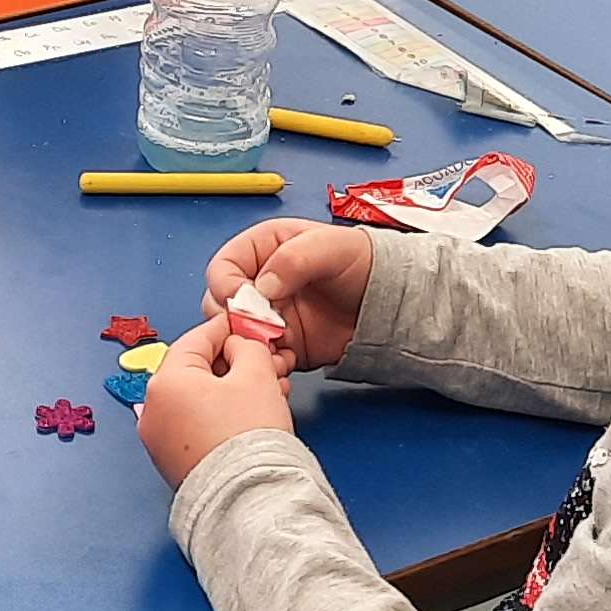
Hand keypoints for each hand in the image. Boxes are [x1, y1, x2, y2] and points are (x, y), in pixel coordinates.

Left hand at [137, 316, 295, 488]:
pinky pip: (196, 424)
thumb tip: (238, 346)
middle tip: (266, 361)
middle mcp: (153, 410)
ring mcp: (159, 440)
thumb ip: (247, 346)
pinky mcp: (173, 461)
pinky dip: (221, 414)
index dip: (227, 328)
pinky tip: (251, 414)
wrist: (248, 499)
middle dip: (235, 363)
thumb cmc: (249, 437)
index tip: (246, 325)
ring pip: (199, 399)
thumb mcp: (257, 374)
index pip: (196, 339)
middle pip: (197, 370)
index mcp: (165, 382)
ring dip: (233, 389)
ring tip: (269, 390)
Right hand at [202, 218, 371, 369]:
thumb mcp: (332, 247)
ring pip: (234, 334)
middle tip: (262, 329)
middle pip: (219, 304)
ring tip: (276, 347)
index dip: (227, 286)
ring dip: (248, 345)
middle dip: (235, 320)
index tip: (242, 301)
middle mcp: (259, 281)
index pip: (223, 267)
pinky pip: (257, 358)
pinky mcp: (280, 343)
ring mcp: (268, 315)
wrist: (390, 302)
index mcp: (264, 248)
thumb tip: (263, 285)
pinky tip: (287, 361)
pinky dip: (265, 364)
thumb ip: (295, 258)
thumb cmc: (364, 262)